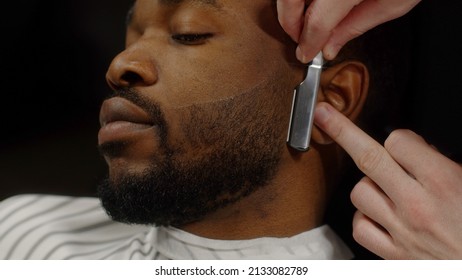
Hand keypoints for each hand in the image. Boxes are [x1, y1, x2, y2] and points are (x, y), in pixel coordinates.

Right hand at [277, 0, 420, 62]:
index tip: (306, 53)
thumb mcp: (393, 3)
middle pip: (290, 0)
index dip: (308, 42)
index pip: (317, 20)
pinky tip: (310, 2)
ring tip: (303, 18)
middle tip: (300, 37)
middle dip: (289, 23)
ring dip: (290, 6)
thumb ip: (356, 26)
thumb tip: (328, 46)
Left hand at [314, 102, 461, 258]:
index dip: (399, 137)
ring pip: (359, 193)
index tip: (402, 142)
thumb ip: (443, 165)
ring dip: (367, 185)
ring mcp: (401, 231)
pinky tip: (378, 215)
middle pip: (367, 158)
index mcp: (442, 182)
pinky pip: (360, 228)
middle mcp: (417, 205)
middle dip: (341, 130)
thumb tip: (418, 150)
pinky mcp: (393, 255)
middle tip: (324, 115)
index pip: (399, 142)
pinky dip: (364, 218)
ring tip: (387, 189)